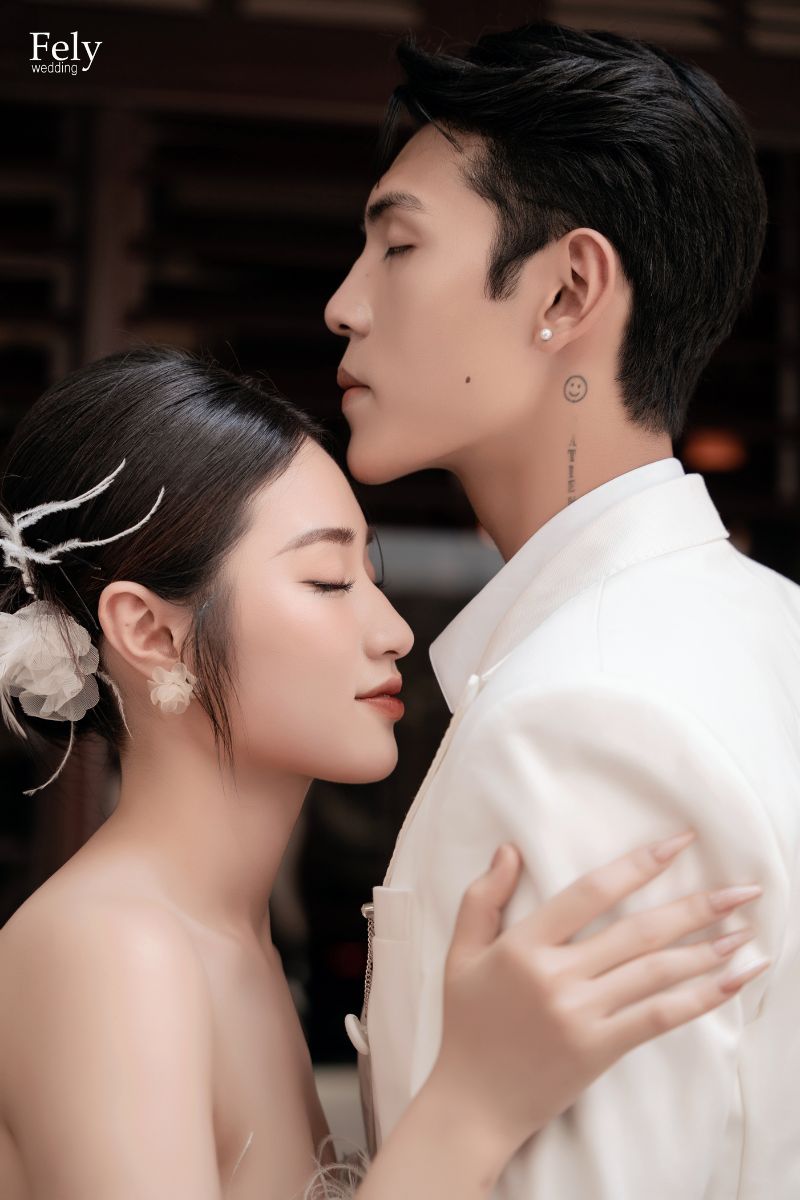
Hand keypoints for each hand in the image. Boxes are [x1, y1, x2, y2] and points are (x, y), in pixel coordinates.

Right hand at [429, 831, 767, 1162]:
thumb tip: (509, 848)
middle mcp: (556, 976)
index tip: (679, 844)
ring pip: (655, 972)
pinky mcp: (600, 1049)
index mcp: (523, 945)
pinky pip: (658, 1017)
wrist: (472, 1103)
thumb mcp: (461, 954)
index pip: (591, 892)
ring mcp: (581, 1015)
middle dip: (696, 908)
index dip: (639, 865)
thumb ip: (482, 898)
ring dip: (707, 950)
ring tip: (745, 933)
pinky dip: (699, 998)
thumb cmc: (467, 1024)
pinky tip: (730, 982)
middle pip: (638, 931)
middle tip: (742, 890)